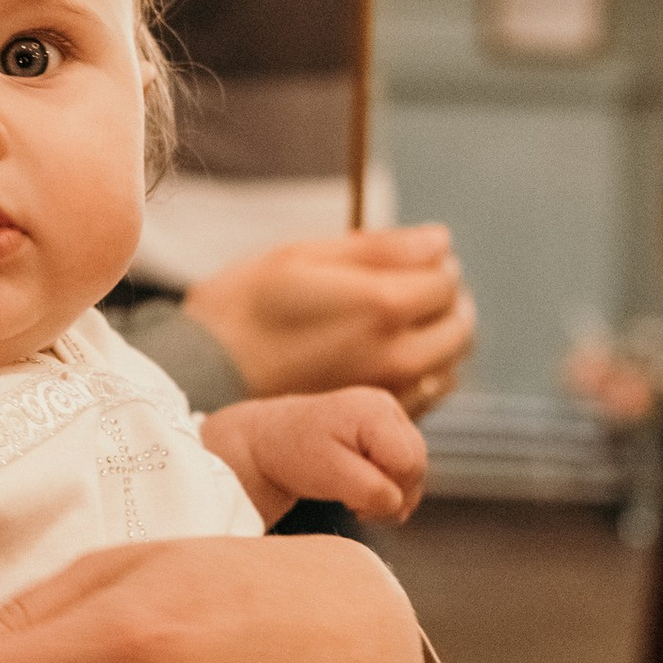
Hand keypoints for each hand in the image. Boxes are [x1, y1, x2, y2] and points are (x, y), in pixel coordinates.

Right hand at [182, 225, 475, 408]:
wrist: (203, 374)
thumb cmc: (245, 306)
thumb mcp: (303, 255)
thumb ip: (381, 248)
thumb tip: (441, 242)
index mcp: (381, 304)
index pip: (445, 281)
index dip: (433, 264)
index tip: (411, 260)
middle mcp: (395, 354)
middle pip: (459, 326)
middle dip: (445, 302)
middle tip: (414, 288)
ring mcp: (387, 392)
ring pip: (448, 365)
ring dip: (437, 340)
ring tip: (400, 324)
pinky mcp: (371, 420)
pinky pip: (427, 395)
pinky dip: (422, 373)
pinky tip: (386, 359)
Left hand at [202, 388, 426, 525]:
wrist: (270, 440)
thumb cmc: (295, 455)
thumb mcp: (331, 476)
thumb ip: (371, 491)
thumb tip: (398, 503)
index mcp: (375, 411)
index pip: (408, 465)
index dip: (389, 492)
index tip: (353, 503)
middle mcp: (387, 407)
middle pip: (416, 465)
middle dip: (391, 493)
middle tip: (353, 504)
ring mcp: (388, 414)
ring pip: (413, 467)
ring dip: (390, 491)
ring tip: (354, 496)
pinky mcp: (385, 428)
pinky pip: (403, 463)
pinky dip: (387, 483)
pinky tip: (361, 488)